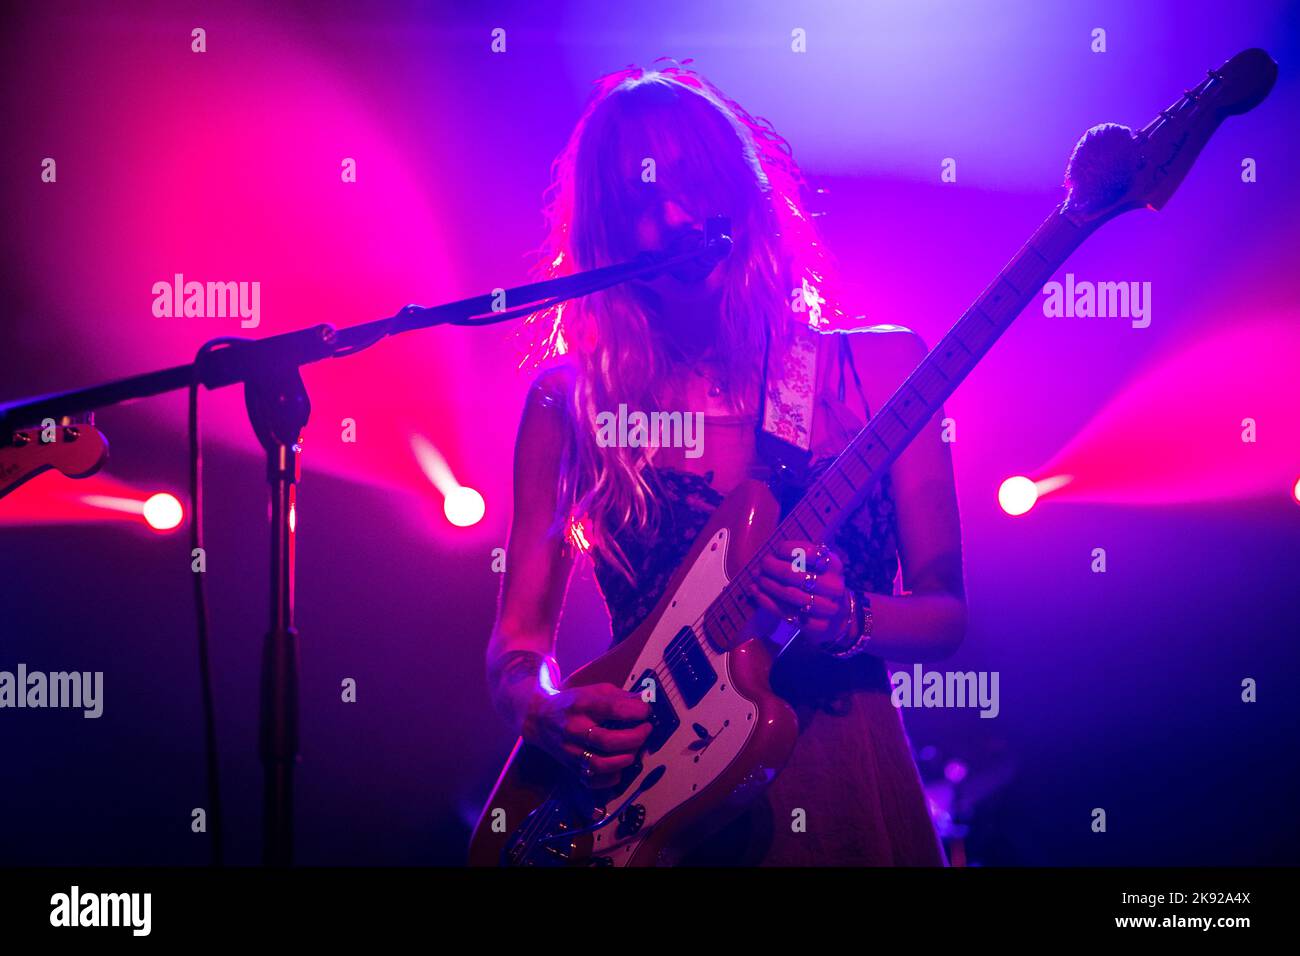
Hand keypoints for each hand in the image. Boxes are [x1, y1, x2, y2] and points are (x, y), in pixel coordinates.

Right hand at [521, 682, 652, 788]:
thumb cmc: (574, 702)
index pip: (612, 708)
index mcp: (581, 704)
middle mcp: (574, 728)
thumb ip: (620, 696)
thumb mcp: (594, 690)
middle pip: (608, 741)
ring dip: (625, 759)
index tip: (645, 712)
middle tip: (646, 730)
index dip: (635, 711)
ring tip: (635, 749)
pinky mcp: (570, 766)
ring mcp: (570, 750)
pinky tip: (619, 765)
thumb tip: (646, 702)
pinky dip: (611, 777)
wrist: (539, 717)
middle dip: (635, 738)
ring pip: (601, 765)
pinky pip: (593, 780)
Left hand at [754, 540, 851, 649]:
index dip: (785, 550)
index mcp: (834, 566)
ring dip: (768, 585)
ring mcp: (827, 607)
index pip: (807, 552)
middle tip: (761, 566)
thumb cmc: (821, 585)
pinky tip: (756, 593)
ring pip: (790, 594)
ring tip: (757, 579)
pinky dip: (767, 602)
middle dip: (772, 568)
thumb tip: (770, 556)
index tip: (774, 552)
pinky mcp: (817, 625)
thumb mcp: (819, 566)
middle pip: (795, 574)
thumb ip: (799, 558)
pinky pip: (786, 612)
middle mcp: (834, 586)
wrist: (837, 617)